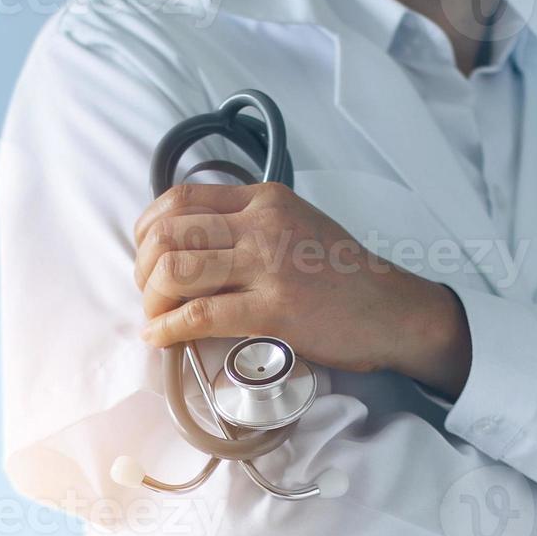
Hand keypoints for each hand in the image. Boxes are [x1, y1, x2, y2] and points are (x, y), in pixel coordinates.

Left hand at [132, 182, 472, 391]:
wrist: (392, 310)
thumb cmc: (340, 275)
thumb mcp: (294, 225)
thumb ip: (246, 224)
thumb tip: (189, 244)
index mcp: (263, 199)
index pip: (180, 197)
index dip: (147, 228)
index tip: (145, 255)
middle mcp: (262, 224)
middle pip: (169, 234)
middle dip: (143, 268)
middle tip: (149, 294)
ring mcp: (269, 264)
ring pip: (177, 271)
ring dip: (152, 299)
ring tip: (156, 317)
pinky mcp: (275, 308)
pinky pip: (202, 314)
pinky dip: (169, 328)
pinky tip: (160, 338)